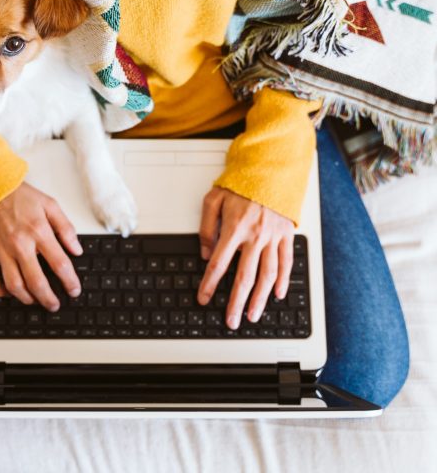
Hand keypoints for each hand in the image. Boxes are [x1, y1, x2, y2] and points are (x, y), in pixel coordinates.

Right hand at [0, 182, 82, 309]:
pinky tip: (9, 293)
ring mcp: (1, 251)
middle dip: (49, 298)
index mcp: (39, 232)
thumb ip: (65, 228)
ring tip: (35, 301)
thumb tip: (76, 250)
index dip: (70, 281)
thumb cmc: (19, 196)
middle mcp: (20, 245)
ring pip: (14, 285)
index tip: (74, 290)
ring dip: (27, 298)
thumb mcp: (50, 205)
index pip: (59, 263)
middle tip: (55, 305)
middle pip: (37, 281)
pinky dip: (0, 291)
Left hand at [197, 187, 293, 328]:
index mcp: (234, 228)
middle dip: (236, 302)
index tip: (203, 298)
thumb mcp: (213, 199)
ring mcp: (273, 237)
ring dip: (260, 299)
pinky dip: (283, 281)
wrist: (270, 169)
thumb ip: (207, 227)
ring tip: (253, 315)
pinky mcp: (286, 235)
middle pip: (245, 277)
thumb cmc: (240, 184)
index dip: (209, 284)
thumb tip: (206, 253)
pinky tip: (278, 295)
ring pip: (267, 275)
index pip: (219, 264)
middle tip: (231, 320)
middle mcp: (255, 236)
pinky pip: (286, 262)